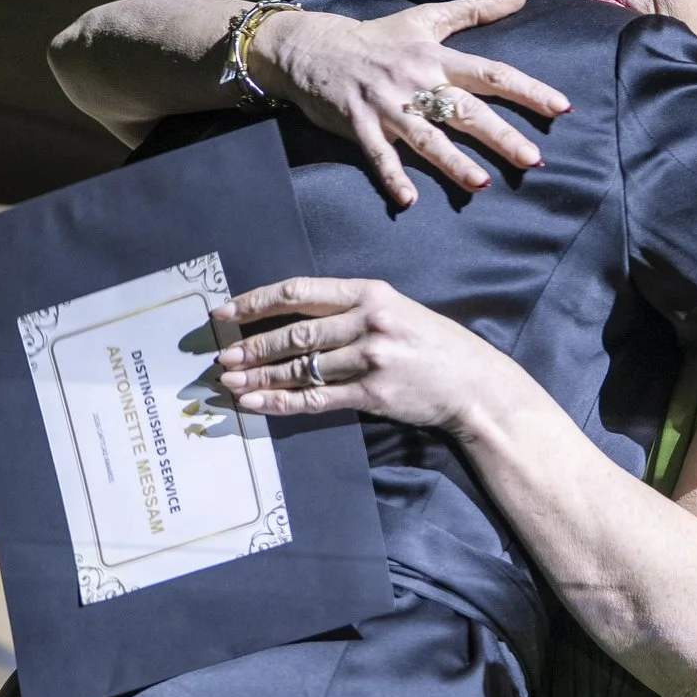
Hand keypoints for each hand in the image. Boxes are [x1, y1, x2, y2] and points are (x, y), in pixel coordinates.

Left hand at [213, 277, 511, 432]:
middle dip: (251, 345)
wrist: (475, 384)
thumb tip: (294, 318)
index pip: (299, 292)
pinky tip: (256, 404)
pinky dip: (280, 403)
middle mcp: (368, 321)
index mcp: (370, 292)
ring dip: (259, 376)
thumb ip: (351, 310)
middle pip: (294, 332)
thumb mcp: (397, 310)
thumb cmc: (435, 345)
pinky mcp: (373, 393)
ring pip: (299, 367)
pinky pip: (315, 399)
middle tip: (221, 355)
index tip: (227, 312)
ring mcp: (370, 358)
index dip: (256, 301)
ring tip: (229, 382)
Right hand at [252, 0, 571, 207]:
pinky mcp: (358, 124)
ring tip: (481, 185)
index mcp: (436, 57)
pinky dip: (392, 177)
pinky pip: (378, 154)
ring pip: (426, 137)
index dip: (528, 89)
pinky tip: (409, 201)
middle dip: (500, 136)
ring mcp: (387, 105)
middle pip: (465, 110)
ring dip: (452, 162)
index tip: (561, 107)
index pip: (491, 73)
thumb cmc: (376, 37)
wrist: (312, 47)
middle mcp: (416, 81)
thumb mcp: (425, 17)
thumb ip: (476, 9)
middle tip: (533, 159)